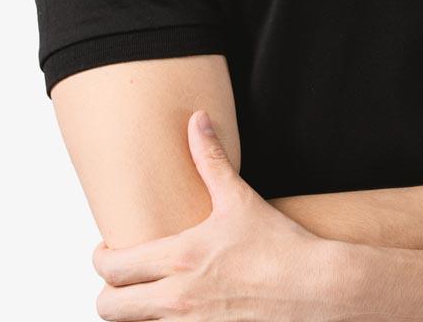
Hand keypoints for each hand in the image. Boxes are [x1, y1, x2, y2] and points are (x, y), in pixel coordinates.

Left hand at [92, 110, 351, 320]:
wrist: (322, 290)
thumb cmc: (283, 248)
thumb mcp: (240, 201)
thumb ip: (211, 160)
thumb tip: (197, 120)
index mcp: (181, 257)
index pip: (112, 267)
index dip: (101, 260)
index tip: (109, 253)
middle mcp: (179, 298)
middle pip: (110, 308)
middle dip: (109, 296)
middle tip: (122, 285)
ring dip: (138, 316)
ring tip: (151, 301)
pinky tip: (180, 315)